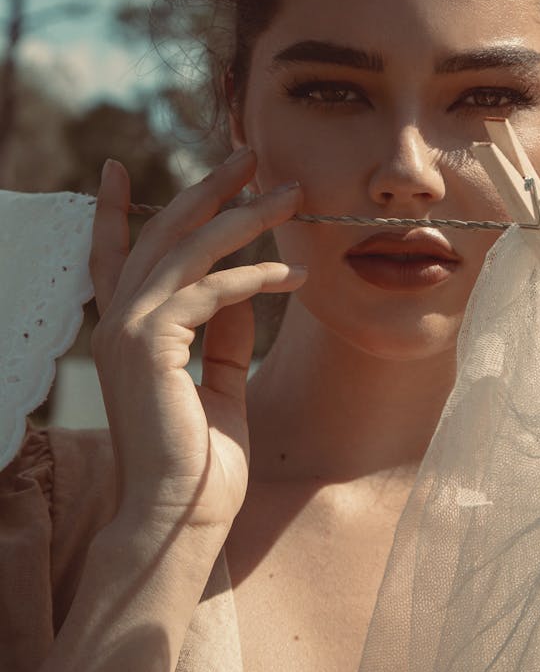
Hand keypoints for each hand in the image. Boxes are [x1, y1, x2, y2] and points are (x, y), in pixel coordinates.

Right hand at [89, 148, 306, 535]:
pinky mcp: (151, 345)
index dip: (118, 211)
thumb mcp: (218, 382)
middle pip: (161, 234)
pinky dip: (253, 276)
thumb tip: (241, 293)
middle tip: (250, 154)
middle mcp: (118, 323)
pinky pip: (209, 290)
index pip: (115, 255)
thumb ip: (223, 336)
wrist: (183, 517)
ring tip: (291, 194)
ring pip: (187, 249)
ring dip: (244, 216)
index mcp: (128, 332)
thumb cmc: (201, 460)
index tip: (120, 168)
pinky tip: (291, 273)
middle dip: (208, 189)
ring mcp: (128, 332)